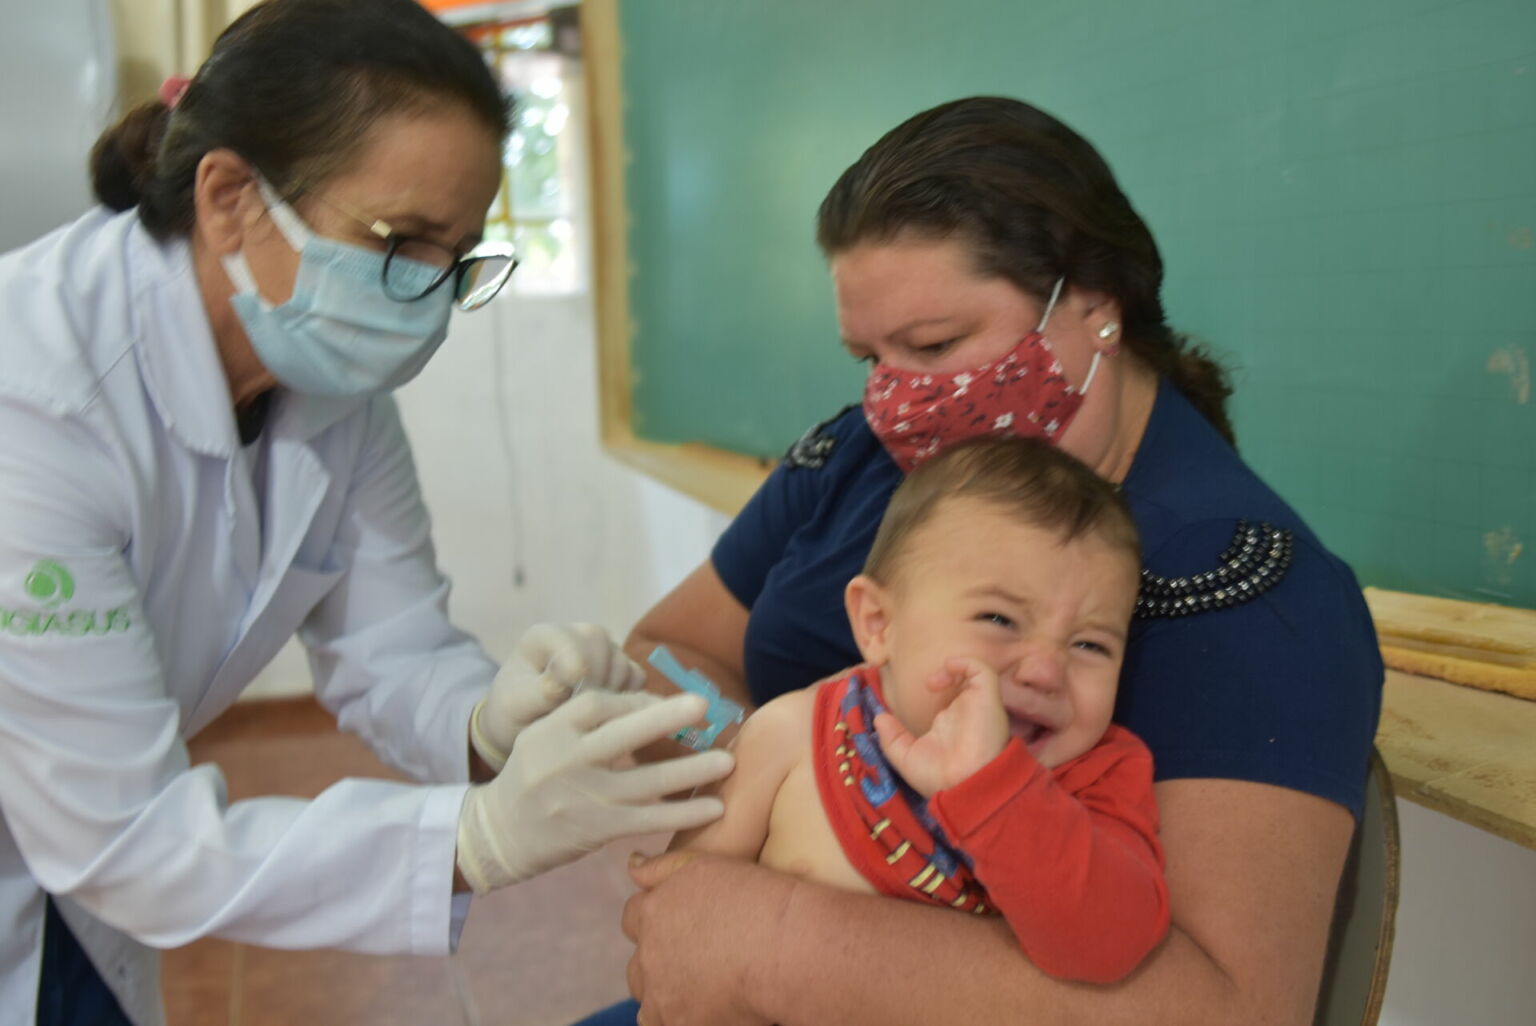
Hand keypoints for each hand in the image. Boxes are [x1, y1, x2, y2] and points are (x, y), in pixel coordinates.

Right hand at [456, 692, 730, 892]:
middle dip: (665, 718)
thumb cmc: (535, 773)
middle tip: (705, 705)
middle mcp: (568, 760)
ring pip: (646, 782)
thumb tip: (652, 703)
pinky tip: (714, 808)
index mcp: (555, 729)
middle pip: (623, 736)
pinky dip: (684, 814)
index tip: (671, 704)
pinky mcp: (598, 830)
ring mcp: (585, 798)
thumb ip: (588, 717)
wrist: (500, 832)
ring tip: (727, 762)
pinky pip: (649, 820)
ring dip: (691, 772)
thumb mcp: (546, 734)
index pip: (602, 705)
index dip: (640, 700)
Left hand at [473, 622, 645, 769]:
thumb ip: (538, 693)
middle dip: (594, 684)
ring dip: (610, 694)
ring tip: (586, 715)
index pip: (571, 643)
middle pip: (601, 647)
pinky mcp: (620, 667)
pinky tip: (604, 712)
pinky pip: (637, 678)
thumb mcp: (515, 706)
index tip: (567, 699)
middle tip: (579, 711)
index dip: (576, 673)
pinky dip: (627, 697)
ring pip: (622, 663)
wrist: (525, 727)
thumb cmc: (514, 712)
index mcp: (543, 636)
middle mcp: (576, 634)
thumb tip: (561, 685)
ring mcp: (601, 649)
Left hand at [623, 851, 787, 1025]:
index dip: (655, 918)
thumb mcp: (707, 866)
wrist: (786, 949)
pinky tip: (701, 1010)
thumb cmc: (756, 902)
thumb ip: (663, 867)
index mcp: (653, 912)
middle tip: (694, 957)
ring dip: (664, 991)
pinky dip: (677, 1017)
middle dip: (657, 958)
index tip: (679, 923)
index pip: (633, 916)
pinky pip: (662, 1023)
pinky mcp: (680, 1024)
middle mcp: (649, 954)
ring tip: (698, 987)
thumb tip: (632, 866)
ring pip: (648, 997)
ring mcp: (662, 994)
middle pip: (639, 961)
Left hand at [873, 656, 1009, 796]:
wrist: (966, 786)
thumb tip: (878, 717)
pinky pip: (981, 669)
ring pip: (973, 673)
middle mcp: (964, 712)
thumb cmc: (939, 779)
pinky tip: (944, 674)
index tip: (908, 691)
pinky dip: (962, 663)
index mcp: (949, 725)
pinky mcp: (987, 697)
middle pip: (959, 683)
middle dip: (942, 675)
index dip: (929, 690)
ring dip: (952, 668)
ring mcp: (976, 704)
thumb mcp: (906, 758)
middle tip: (924, 683)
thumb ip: (891, 737)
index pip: (943, 700)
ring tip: (932, 683)